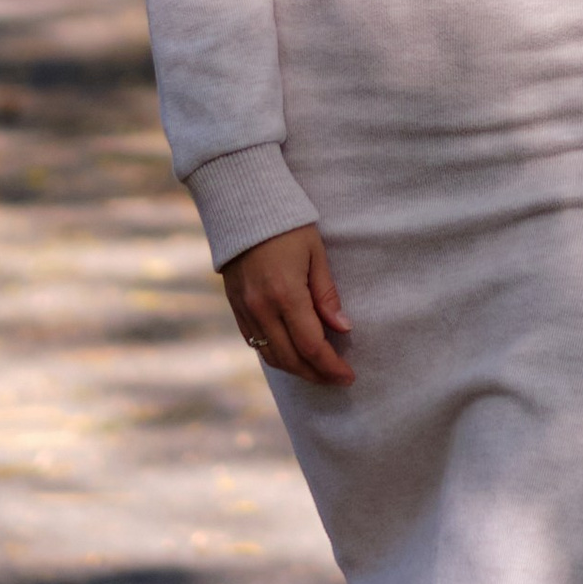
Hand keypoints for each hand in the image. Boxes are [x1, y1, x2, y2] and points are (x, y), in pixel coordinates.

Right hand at [221, 224, 353, 385]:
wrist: (240, 204)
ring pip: (270, 356)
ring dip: (296, 369)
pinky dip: (275, 354)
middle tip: (337, 378)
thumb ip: (327, 295)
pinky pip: (254, 342)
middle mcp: (261, 308)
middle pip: (291, 359)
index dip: (331, 366)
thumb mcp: (315, 254)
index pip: (311, 346)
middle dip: (316, 374)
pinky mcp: (234, 306)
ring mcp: (244, 309)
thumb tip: (343, 329)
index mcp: (286, 294)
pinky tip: (291, 354)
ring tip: (317, 370)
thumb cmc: (286, 225)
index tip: (348, 376)